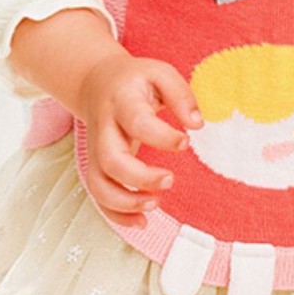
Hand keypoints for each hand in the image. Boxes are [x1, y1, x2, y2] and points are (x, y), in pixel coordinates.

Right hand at [78, 53, 203, 229]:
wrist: (96, 82)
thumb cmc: (135, 79)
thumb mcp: (160, 73)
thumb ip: (180, 94)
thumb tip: (197, 124)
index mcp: (122, 101)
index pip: (137, 121)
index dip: (161, 136)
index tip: (186, 142)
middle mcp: (104, 128)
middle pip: (110, 160)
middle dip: (139, 177)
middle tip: (170, 180)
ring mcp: (96, 150)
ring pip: (98, 183)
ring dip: (124, 202)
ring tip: (155, 205)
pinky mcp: (96, 166)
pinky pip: (99, 195)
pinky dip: (116, 214)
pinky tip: (142, 222)